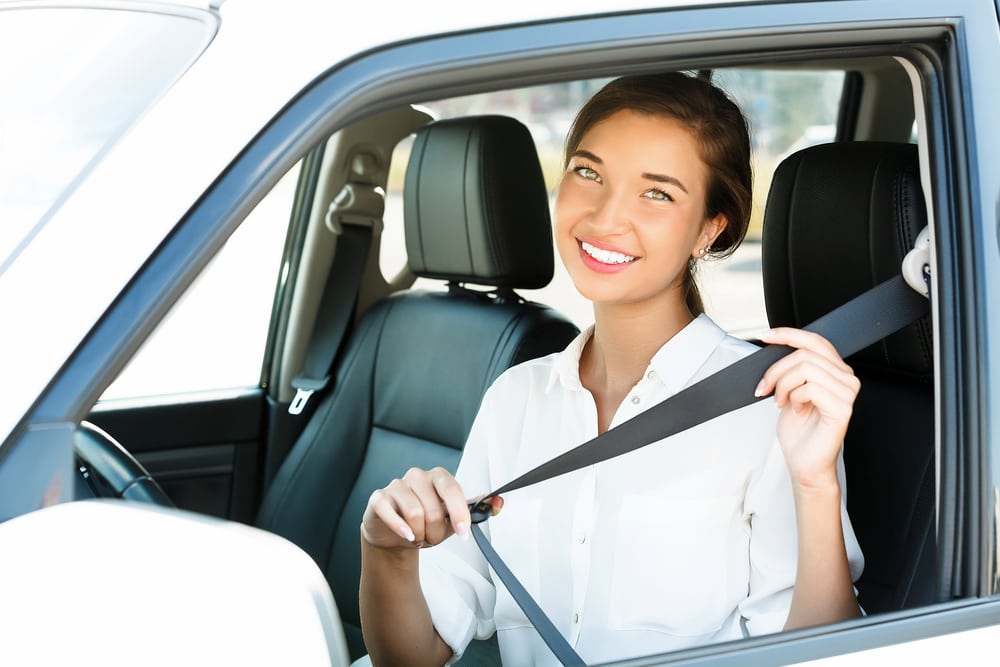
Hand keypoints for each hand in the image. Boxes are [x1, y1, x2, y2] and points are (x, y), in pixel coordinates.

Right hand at [361, 467, 501, 549]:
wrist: (396, 535)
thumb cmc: (425, 523)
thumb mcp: (453, 518)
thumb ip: (476, 509)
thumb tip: (498, 502)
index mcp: (438, 477)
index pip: (452, 489)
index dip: (459, 513)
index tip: (463, 533)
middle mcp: (417, 476)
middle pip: (433, 508)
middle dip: (436, 532)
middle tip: (433, 539)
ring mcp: (396, 486)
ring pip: (414, 513)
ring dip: (419, 534)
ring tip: (418, 537)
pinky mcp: (379, 498)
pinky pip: (389, 512)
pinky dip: (400, 527)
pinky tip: (406, 535)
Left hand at [755, 328, 860, 490]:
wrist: (804, 463)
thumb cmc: (799, 431)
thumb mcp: (790, 390)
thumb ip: (792, 368)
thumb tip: (776, 348)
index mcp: (835, 371)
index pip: (815, 341)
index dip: (788, 334)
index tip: (765, 335)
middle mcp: (846, 378)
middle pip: (804, 354)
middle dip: (776, 370)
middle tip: (765, 389)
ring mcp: (847, 392)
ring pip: (805, 368)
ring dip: (783, 385)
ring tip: (782, 402)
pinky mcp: (843, 407)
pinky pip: (810, 387)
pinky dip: (794, 398)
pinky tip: (796, 410)